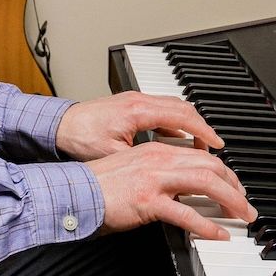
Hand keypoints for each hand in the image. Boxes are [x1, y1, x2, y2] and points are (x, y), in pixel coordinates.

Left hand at [56, 92, 223, 160]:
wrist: (58, 125)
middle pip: (184, 109)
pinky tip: (177, 140)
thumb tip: (163, 176)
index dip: (203, 132)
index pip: (182, 117)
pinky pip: (161, 110)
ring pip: (173, 107)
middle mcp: (139, 100)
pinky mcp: (130, 105)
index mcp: (138, 111)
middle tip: (215, 148)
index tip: (217, 145)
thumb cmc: (80, 139)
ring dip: (190, 125)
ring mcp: (135, 100)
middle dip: (203, 128)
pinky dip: (174, 124)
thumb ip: (143, 162)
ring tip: (200, 146)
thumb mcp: (114, 156)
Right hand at [88, 142, 255, 241]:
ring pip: (206, 184)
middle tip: (245, 204)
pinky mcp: (148, 201)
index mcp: (156, 150)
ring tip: (242, 216)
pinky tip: (218, 234)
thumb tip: (179, 188)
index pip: (201, 156)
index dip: (223, 171)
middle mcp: (159, 159)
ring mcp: (154, 179)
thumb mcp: (133, 169)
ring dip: (230, 201)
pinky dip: (206, 225)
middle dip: (235, 185)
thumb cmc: (99, 186)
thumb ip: (157, 173)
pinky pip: (186, 214)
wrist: (75, 192)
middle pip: (211, 166)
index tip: (233, 186)